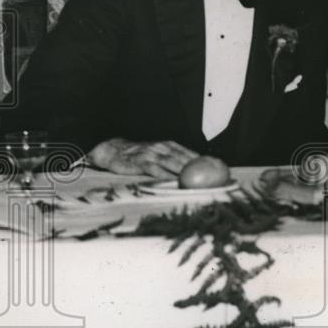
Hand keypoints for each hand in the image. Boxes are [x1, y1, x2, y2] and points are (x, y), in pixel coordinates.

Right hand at [86, 138, 200, 179]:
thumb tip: (192, 171)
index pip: (188, 152)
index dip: (202, 160)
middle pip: (182, 158)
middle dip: (196, 167)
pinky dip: (165, 175)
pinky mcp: (140, 162)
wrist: (113, 150)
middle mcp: (161, 147)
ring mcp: (151, 154)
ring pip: (171, 162)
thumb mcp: (157, 153)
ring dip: (184, 171)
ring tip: (195, 180)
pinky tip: (172, 182)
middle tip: (208, 177)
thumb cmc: (138, 155)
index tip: (214, 168)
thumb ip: (172, 159)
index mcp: (168, 145)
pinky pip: (155, 169)